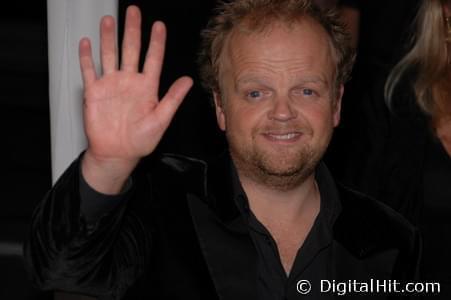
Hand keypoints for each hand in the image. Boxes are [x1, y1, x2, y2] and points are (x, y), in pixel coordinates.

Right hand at [79, 6, 192, 192]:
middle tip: (133, 12)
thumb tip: (188, 81)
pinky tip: (87, 43)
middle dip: (132, 30)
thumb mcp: (161, 119)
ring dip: (108, 38)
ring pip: (110, 55)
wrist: (117, 154)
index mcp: (147, 88)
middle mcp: (129, 82)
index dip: (156, 42)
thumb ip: (172, 99)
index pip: (153, 59)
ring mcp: (111, 85)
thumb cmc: (140, 141)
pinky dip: (87, 57)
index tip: (159, 26)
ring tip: (109, 21)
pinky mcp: (94, 92)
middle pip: (131, 50)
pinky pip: (89, 71)